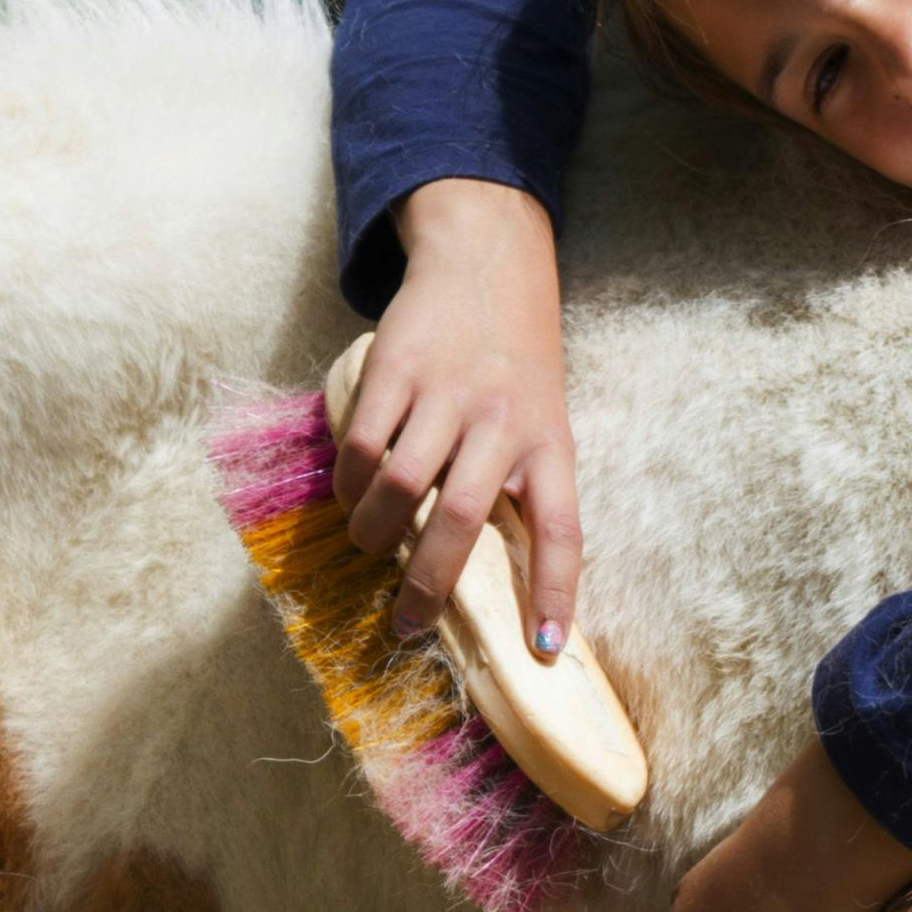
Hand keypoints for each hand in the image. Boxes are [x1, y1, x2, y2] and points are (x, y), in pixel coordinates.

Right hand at [335, 178, 581, 645]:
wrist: (487, 261)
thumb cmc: (517, 359)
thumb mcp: (542, 418)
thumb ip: (521, 482)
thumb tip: (492, 574)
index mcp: (551, 441)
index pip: (562, 528)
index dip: (554, 592)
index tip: (545, 651)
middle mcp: (504, 418)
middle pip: (461, 518)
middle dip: (429, 585)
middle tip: (408, 622)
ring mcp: (447, 391)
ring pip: (399, 485)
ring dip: (373, 532)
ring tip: (370, 545)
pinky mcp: (396, 369)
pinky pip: (363, 445)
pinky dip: (349, 484)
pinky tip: (350, 493)